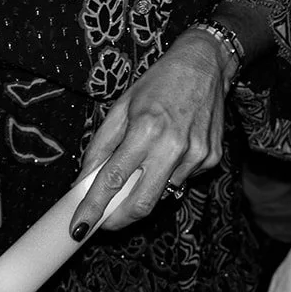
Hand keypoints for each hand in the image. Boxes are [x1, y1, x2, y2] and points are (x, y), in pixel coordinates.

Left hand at [68, 29, 232, 238]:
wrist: (204, 65)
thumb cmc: (158, 83)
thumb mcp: (121, 106)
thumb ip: (101, 145)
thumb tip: (84, 179)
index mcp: (146, 128)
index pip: (113, 179)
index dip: (94, 207)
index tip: (78, 226)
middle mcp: (174, 146)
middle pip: (142, 204)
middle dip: (117, 220)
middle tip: (102, 221)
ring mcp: (197, 156)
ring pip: (162, 194)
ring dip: (144, 191)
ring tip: (143, 164)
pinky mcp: (212, 160)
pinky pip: (181, 181)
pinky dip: (167, 176)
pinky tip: (169, 151)